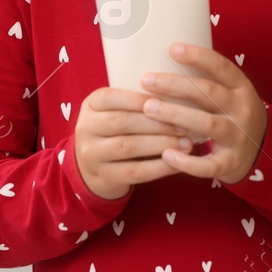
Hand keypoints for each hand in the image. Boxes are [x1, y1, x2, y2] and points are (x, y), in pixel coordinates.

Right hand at [72, 85, 194, 200]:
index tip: (167, 101)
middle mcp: (86, 129)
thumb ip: (135, 103)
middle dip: (157, 123)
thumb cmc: (115, 131)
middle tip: (184, 125)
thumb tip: (176, 94)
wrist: (91, 169)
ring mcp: (92, 155)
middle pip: (123, 122)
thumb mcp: (114, 110)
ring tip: (185, 143)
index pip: (111, 97)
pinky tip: (177, 162)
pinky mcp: (104, 177)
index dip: (139, 99)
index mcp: (91, 105)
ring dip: (161, 144)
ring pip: (129, 147)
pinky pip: (135, 172)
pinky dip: (159, 167)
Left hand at [138, 42, 268, 183]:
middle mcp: (242, 110)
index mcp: (241, 88)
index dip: (198, 56)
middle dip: (176, 85)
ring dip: (176, 115)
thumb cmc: (232, 115)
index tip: (172, 48)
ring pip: (207, 124)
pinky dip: (187, 161)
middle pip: (209, 92)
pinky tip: (166, 155)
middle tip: (146, 80)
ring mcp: (238, 137)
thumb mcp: (230, 93)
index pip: (221, 67)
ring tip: (148, 108)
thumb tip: (164, 58)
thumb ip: (206, 81)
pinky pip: (208, 164)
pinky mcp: (230, 163)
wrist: (261, 151)